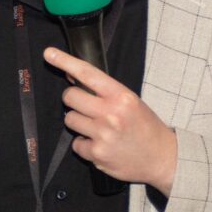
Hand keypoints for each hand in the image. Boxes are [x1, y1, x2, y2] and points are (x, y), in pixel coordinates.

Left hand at [44, 47, 177, 196]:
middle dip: (73, 100)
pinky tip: (101, 145)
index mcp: (121, 96)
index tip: (49, 54)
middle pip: (70, 97)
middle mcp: (111, 114)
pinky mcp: (97, 154)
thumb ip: (104, 90)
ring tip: (98, 128)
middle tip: (86, 106)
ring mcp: (103, 135)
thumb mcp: (130, 101)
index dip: (65, 61)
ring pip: (70, 120)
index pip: (87, 73)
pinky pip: (76, 144)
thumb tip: (72, 76)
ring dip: (79, 123)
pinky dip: (85, 145)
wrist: (162, 157)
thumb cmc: (145, 127)